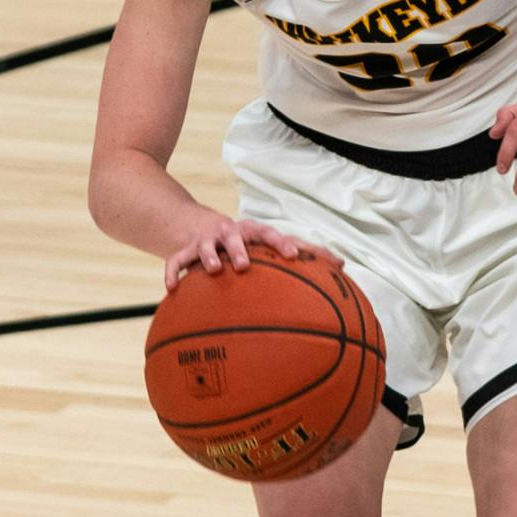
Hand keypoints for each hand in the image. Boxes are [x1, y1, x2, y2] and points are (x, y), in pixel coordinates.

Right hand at [162, 216, 337, 291]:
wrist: (197, 228)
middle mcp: (230, 233)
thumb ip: (303, 254)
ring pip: (206, 247)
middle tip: (246, 264)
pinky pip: (176, 262)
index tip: (293, 255)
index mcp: (253, 232)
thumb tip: (344, 266)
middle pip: (237, 236)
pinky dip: (173, 273)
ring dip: (209, 256)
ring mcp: (206, 241)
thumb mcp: (268, 245)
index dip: (281, 243)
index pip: (270, 234)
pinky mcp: (183, 251)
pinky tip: (172, 289)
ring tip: (215, 269)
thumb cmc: (245, 242)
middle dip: (241, 248)